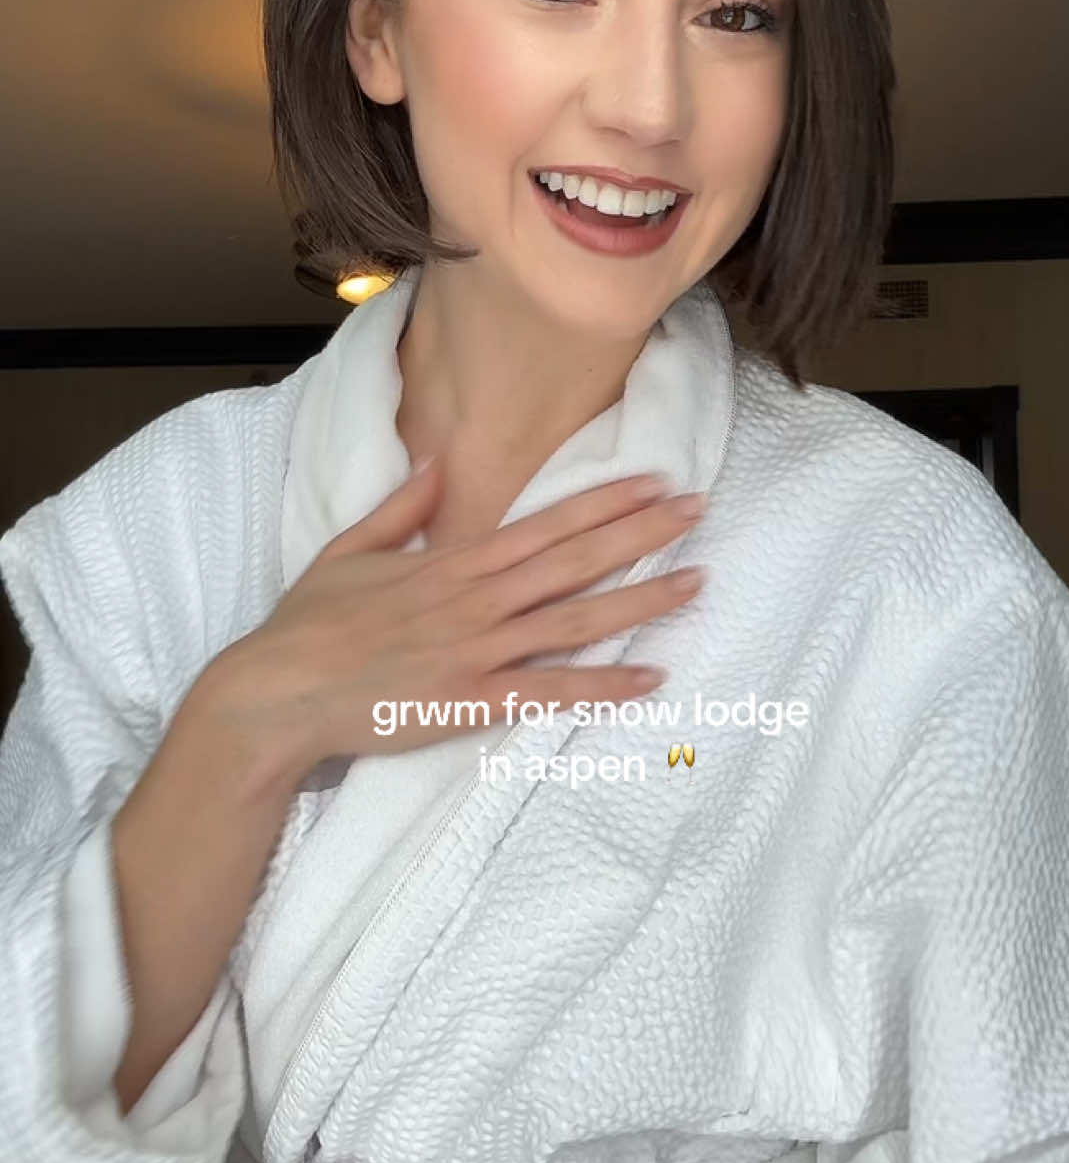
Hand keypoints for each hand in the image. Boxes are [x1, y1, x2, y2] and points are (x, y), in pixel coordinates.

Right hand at [211, 459, 706, 769]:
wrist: (276, 694)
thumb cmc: (307, 625)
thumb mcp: (348, 550)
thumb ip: (399, 507)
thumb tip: (433, 461)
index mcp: (452, 561)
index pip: (544, 524)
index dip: (603, 502)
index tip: (652, 482)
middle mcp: (476, 598)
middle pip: (574, 559)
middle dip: (641, 532)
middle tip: (698, 509)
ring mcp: (477, 649)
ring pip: (574, 619)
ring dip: (640, 599)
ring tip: (696, 581)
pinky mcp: (470, 701)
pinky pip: (549, 691)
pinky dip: (602, 685)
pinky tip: (649, 676)